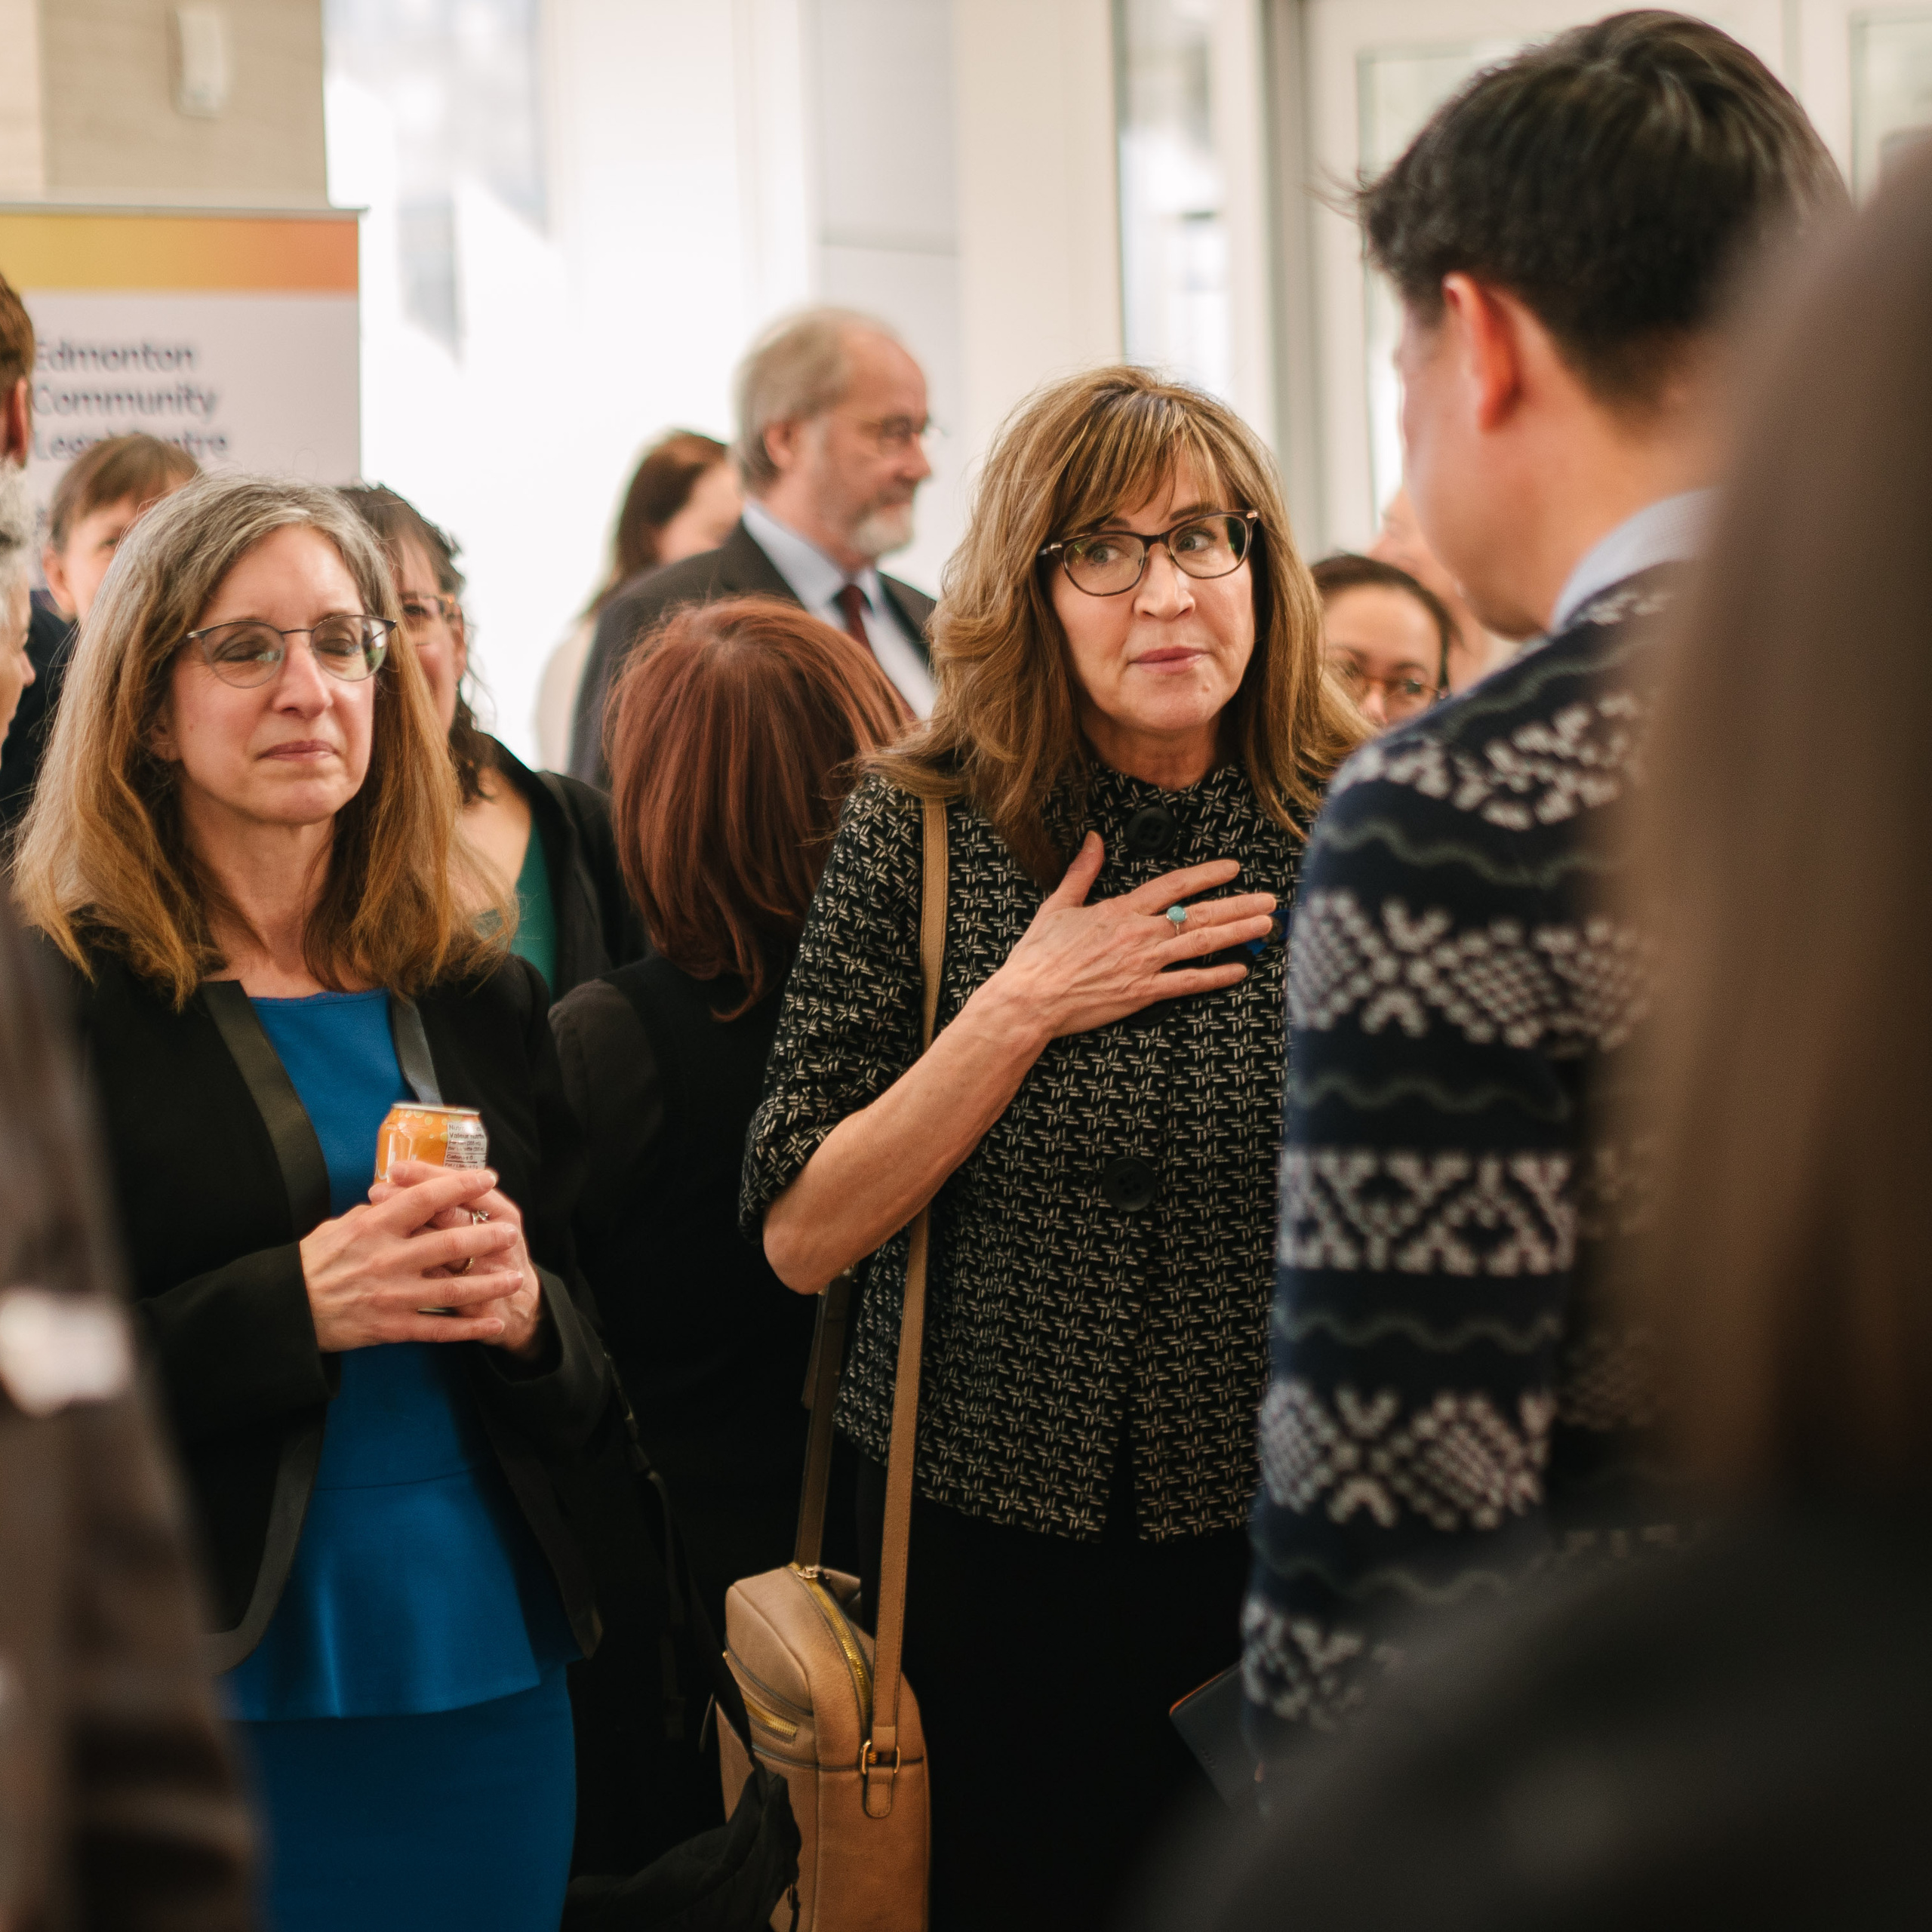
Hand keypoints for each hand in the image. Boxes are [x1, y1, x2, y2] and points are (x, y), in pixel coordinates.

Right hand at [298, 1163, 526, 1351]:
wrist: (285, 1309)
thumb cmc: (313, 1262)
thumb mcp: (341, 1225)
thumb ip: (378, 1213)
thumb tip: (406, 1196)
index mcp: (374, 1226)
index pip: (426, 1198)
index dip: (461, 1186)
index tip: (487, 1178)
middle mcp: (388, 1259)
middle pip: (451, 1243)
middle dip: (488, 1237)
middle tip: (513, 1232)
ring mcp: (392, 1295)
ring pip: (453, 1288)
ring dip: (490, 1283)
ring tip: (516, 1276)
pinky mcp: (391, 1327)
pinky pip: (438, 1328)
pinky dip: (469, 1328)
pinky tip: (494, 1322)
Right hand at [980, 834, 1275, 1044]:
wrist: (1029, 1000)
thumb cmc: (1038, 957)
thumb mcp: (1058, 905)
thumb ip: (1082, 871)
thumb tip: (1093, 839)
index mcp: (1119, 910)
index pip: (1174, 885)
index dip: (1207, 875)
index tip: (1232, 868)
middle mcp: (1138, 934)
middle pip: (1199, 913)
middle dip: (1238, 905)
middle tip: (1269, 900)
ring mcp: (1143, 964)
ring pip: (1200, 943)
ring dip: (1237, 933)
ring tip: (1265, 925)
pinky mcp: (1142, 993)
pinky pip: (1188, 983)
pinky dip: (1215, 976)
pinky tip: (1239, 969)